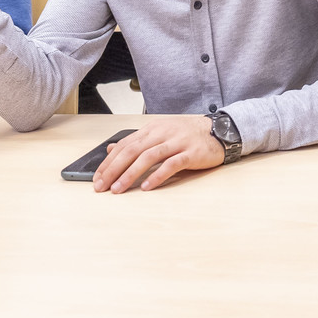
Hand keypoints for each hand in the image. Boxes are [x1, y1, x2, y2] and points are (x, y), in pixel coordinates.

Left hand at [93, 116, 224, 193]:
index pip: (125, 144)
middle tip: (102, 186)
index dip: (109, 162)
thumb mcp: (160, 134)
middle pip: (132, 150)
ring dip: (130, 174)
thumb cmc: (188, 135)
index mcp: (153, 128)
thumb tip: (111, 150)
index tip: (97, 177)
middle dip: (114, 169)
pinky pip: (171, 164)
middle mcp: (163, 133)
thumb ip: (137, 142)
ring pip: (148, 157)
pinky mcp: (191, 153)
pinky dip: (157, 176)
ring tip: (118, 188)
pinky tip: (146, 186)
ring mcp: (177, 142)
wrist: (220, 131)